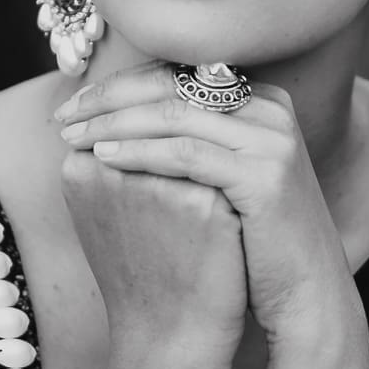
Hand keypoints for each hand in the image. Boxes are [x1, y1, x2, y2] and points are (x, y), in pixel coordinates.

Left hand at [56, 63, 361, 351]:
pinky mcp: (265, 175)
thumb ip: (188, 141)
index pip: (177, 75)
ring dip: (115, 122)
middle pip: (173, 85)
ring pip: (175, 114)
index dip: (118, 86)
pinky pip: (187, 153)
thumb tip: (115, 118)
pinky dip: (140, 152)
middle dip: (108, 98)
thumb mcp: (221, 179)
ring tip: (73, 136)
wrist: (306, 293)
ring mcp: (272, 140)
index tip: (73, 105)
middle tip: (62, 116)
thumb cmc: (253, 241)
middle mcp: (270, 109)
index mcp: (259, 101)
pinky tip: (105, 158)